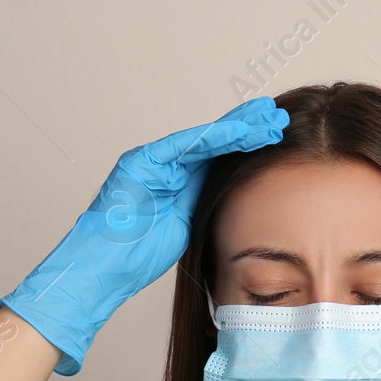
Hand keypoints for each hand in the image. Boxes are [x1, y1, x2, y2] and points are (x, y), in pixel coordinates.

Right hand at [1, 96, 288, 374]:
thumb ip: (202, 200)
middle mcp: (165, 164)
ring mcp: (153, 161)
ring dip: (238, 128)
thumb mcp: (184, 225)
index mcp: (175, 180)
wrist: (104, 266)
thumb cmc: (136, 254)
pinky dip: (214, 138)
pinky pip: (184, 146)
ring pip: (203, 139)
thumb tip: (233, 189)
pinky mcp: (142, 162)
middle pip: (212, 141)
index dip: (244, 142)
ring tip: (268, 118)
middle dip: (246, 127)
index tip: (273, 133)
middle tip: (277, 114)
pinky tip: (241, 131)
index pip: (215, 155)